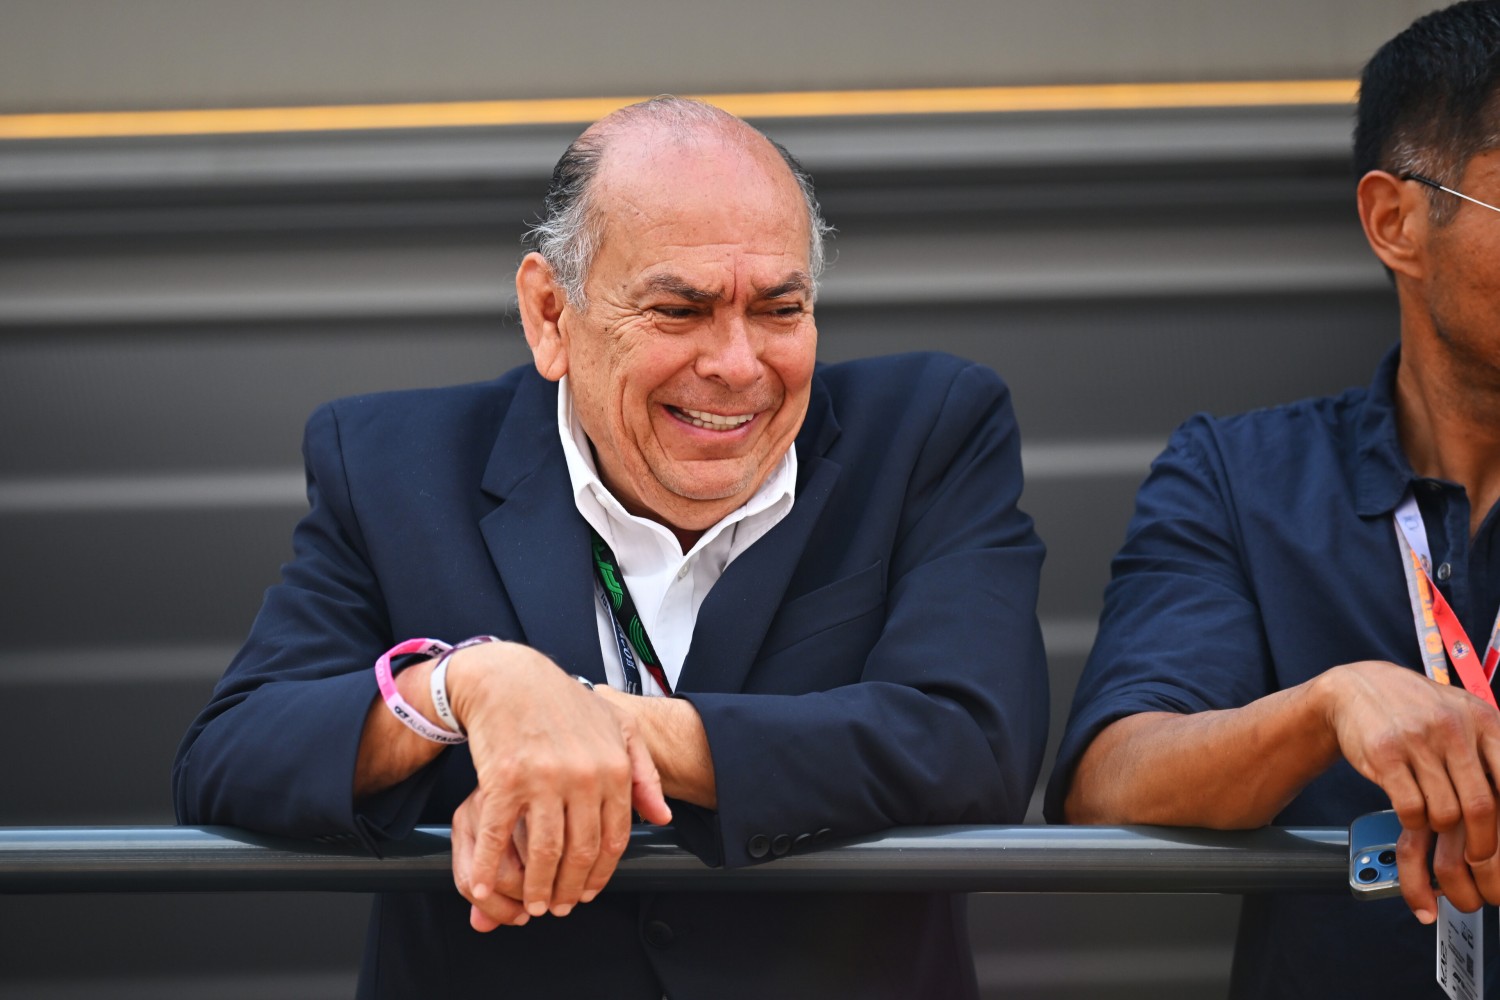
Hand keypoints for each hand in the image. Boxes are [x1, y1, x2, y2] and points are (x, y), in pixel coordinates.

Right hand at [445, 643, 670, 929]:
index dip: (601, 874)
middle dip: (570, 889)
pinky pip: (499, 836)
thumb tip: (662, 818)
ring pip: (544, 852)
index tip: (587, 892)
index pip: (614, 839)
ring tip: (532, 904)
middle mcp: (583, 776)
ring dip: (538, 888)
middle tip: (559, 907)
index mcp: (613, 768)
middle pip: (581, 852)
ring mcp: (543, 779)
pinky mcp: (504, 780)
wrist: (511, 678)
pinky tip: (484, 888)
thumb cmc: (564, 704)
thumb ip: (644, 774)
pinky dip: (490, 868)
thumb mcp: (617, 728)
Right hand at [1322, 660, 1499, 916]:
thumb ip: (1492, 753)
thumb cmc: (1418, 710)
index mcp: (1484, 719)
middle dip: (1482, 846)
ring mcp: (1417, 740)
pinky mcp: (1384, 754)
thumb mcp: (1464, 716)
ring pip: (1444, 812)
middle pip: (1480, 806)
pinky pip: (1410, 808)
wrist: (1356, 688)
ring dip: (1442, 831)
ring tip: (1436, 826)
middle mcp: (1454, 727)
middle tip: (1478, 862)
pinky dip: (1414, 822)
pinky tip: (1412, 816)